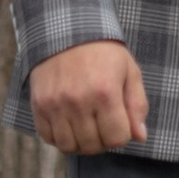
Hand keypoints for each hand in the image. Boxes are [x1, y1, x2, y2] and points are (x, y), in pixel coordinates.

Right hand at [30, 41, 150, 152]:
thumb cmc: (104, 52)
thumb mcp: (129, 72)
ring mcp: (55, 105)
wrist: (67, 30)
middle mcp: (79, 101)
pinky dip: (60, 138)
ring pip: (69, 146)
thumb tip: (140, 136)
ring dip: (81, 143)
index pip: (117, 138)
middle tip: (103, 126)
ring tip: (86, 128)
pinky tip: (68, 125)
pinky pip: (48, 138)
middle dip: (102, 141)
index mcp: (106, 93)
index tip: (119, 124)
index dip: (122, 135)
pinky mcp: (38, 104)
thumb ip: (137, 105)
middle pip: (93, 146)